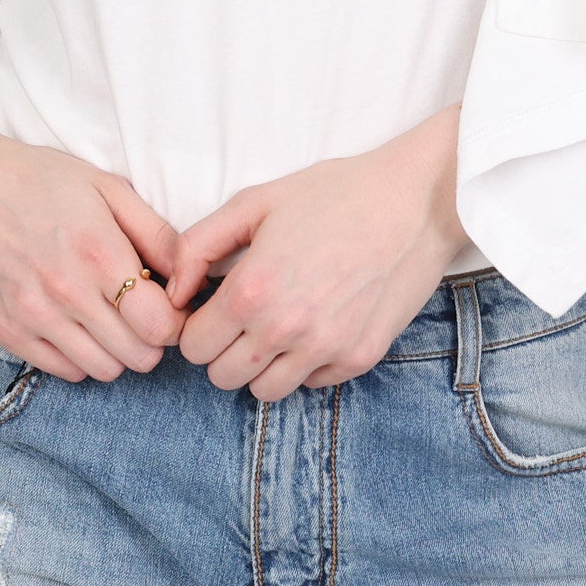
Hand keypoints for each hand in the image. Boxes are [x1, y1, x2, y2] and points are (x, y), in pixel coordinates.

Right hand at [0, 114, 186, 382]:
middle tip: (145, 311)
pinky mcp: (8, 333)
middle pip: (137, 355)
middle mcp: (66, 293)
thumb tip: (191, 274)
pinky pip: (65, 371)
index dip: (176, 319)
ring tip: (112, 316)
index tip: (172, 305)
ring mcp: (33, 318)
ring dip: (118, 350)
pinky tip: (79, 321)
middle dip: (152, 338)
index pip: (159, 324)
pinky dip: (82, 355)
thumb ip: (156, 233)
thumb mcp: (108, 188)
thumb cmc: (41, 180)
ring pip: (104, 370)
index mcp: (98, 252)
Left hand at [164, 105, 467, 400]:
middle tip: (244, 314)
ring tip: (278, 322)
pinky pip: (311, 384)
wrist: (413, 200)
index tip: (214, 306)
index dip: (197, 325)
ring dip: (261, 364)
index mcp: (252, 291)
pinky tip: (316, 322)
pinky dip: (305, 363)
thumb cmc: (331, 193)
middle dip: (224, 348)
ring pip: (264, 392)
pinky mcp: (360, 359)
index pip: (194, 347)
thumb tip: (172, 291)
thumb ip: (199, 245)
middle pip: (222, 377)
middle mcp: (285, 330)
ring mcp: (326, 350)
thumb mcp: (255, 202)